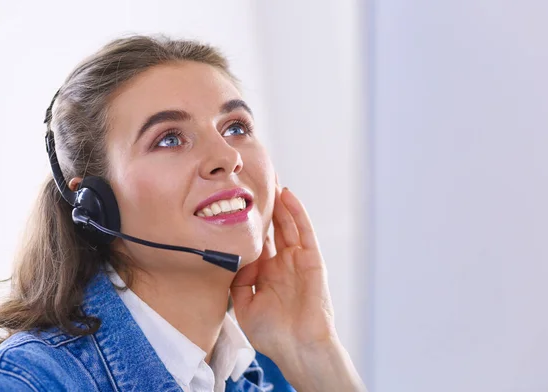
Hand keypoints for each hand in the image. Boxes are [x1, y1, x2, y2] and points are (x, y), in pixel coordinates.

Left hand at [230, 186, 334, 358]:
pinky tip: (287, 195)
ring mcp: (299, 260)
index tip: (235, 200)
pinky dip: (297, 212)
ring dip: (280, 202)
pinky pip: (304, 231)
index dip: (249, 221)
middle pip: (273, 226)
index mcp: (267, 273)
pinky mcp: (313, 260)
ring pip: (288, 223)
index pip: (257, 239)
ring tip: (270, 179)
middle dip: (265, 205)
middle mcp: (283, 262)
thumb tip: (236, 256)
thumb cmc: (273, 332)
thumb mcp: (244, 305)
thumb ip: (238, 280)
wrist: (297, 347)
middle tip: (254, 180)